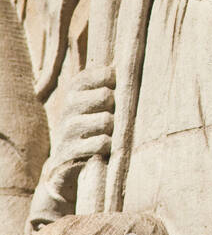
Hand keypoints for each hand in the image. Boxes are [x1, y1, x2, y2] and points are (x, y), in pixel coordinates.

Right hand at [29, 66, 114, 224]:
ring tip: (105, 134)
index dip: (111, 81)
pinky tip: (103, 148)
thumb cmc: (88, 130)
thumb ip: (105, 85)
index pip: (98, 74)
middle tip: (109, 117)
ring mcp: (67, 129)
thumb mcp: (92, 105)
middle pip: (105, 96)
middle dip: (113, 108)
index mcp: (74, 91)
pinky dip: (106, 146)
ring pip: (106, 120)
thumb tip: (123, 66)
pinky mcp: (70, 151)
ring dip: (111, 129)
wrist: (64, 167)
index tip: (114, 88)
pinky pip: (101, 143)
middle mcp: (68, 107)